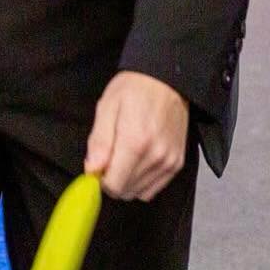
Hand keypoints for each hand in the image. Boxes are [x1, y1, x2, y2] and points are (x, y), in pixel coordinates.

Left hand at [84, 71, 188, 202]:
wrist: (167, 77)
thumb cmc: (136, 87)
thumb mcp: (107, 106)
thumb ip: (98, 142)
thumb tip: (92, 170)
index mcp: (135, 142)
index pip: (113, 185)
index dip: (100, 179)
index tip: (99, 165)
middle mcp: (156, 156)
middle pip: (125, 191)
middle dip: (113, 180)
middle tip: (112, 156)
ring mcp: (169, 161)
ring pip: (139, 192)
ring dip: (128, 181)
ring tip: (127, 156)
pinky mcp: (177, 162)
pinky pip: (154, 188)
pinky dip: (143, 181)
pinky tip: (140, 161)